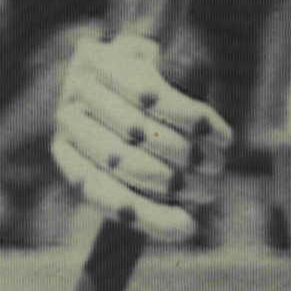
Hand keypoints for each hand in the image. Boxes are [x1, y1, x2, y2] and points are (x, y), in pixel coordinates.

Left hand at [52, 32, 230, 242]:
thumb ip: (155, 200)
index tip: (189, 229)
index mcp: (68, 154)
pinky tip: (222, 136)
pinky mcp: (110, 59)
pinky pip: (154, 95)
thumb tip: (187, 230)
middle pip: (121, 162)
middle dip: (173, 183)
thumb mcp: (146, 163)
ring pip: (139, 131)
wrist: (132, 60)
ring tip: (218, 165)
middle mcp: (67, 120)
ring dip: (187, 153)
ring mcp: (82, 86)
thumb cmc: (145, 124)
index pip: (102, 194)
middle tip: (210, 192)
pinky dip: (193, 119)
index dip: (146, 216)